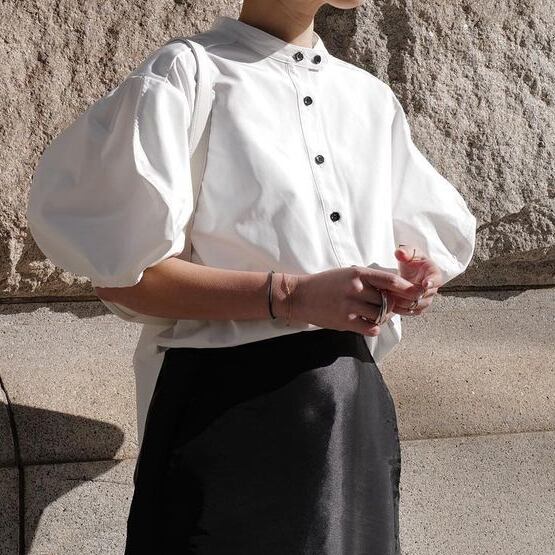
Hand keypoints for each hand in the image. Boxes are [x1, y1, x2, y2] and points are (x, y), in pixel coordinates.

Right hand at [283, 266, 425, 336]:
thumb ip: (368, 280)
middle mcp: (355, 289)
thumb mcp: (347, 274)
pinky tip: (366, 323)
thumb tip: (392, 289)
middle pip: (388, 300)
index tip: (415, 293)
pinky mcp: (345, 321)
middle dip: (391, 306)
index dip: (406, 289)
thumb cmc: (325, 284)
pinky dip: (373, 327)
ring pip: (381, 315)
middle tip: (387, 307)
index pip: (390, 281)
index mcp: (357, 274)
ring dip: (382, 317)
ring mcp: (350, 306)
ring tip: (374, 315)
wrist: (300, 296)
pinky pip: (371, 328)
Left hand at [390, 244, 442, 315]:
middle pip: (425, 295)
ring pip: (418, 306)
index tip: (425, 284)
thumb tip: (400, 253)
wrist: (411, 271)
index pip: (436, 279)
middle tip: (396, 291)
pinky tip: (392, 304)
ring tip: (392, 297)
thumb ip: (405, 251)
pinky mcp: (419, 307)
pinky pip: (412, 312)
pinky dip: (402, 310)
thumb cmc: (412, 261)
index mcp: (434, 273)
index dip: (432, 282)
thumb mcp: (409, 252)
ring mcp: (427, 299)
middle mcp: (433, 288)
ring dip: (405, 303)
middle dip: (411, 294)